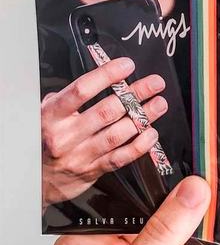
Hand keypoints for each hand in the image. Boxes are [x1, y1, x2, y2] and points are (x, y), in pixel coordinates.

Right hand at [41, 57, 166, 209]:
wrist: (35, 179)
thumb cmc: (44, 139)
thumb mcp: (46, 113)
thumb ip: (68, 97)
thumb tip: (99, 77)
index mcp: (53, 115)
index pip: (82, 90)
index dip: (107, 75)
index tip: (126, 65)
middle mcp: (66, 135)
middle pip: (107, 111)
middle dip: (135, 94)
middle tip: (155, 83)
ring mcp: (80, 155)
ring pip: (117, 134)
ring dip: (143, 117)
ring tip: (159, 104)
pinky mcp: (93, 170)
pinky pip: (121, 157)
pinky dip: (140, 146)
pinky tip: (151, 133)